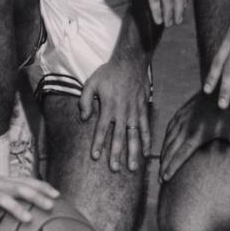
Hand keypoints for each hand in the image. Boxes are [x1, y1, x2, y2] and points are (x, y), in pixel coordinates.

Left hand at [80, 53, 150, 171]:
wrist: (131, 62)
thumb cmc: (109, 73)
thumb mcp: (91, 82)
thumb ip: (85, 100)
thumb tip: (83, 117)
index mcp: (108, 107)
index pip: (102, 129)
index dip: (99, 143)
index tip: (96, 156)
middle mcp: (122, 112)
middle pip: (119, 137)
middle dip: (117, 154)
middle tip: (115, 169)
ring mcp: (134, 112)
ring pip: (134, 136)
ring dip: (133, 152)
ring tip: (133, 167)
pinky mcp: (143, 109)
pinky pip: (146, 128)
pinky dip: (146, 140)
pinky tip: (146, 152)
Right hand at [159, 90, 229, 181]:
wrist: (221, 89)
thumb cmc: (229, 112)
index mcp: (195, 136)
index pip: (179, 156)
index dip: (171, 168)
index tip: (164, 179)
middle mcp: (185, 128)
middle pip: (170, 150)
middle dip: (164, 165)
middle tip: (159, 179)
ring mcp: (181, 119)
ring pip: (167, 139)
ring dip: (163, 153)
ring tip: (161, 165)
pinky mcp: (181, 112)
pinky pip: (169, 128)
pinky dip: (165, 139)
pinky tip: (165, 144)